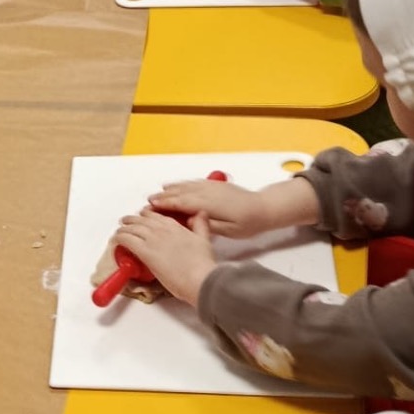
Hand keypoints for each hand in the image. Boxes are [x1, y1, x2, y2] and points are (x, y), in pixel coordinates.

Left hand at [111, 209, 215, 306]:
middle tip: (126, 223)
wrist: (200, 279)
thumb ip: (201, 225)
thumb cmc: (203, 264)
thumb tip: (200, 213)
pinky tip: (116, 240)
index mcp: (176, 226)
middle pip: (141, 220)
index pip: (156, 216)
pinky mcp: (145, 252)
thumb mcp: (204, 239)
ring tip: (119, 231)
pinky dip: (119, 238)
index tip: (142, 217)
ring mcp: (153, 239)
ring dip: (123, 229)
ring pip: (131, 227)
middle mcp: (162, 229)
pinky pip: (126, 239)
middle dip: (132, 220)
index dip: (146, 216)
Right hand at [148, 177, 268, 238]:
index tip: (150, 206)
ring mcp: (212, 187)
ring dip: (171, 189)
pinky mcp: (216, 185)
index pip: (181, 203)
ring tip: (158, 193)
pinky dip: (182, 184)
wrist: (266, 207)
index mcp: (208, 204)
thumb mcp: (228, 231)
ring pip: (186, 186)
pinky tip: (177, 186)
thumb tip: (189, 221)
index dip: (164, 204)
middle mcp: (207, 192)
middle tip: (148, 201)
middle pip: (180, 193)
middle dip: (163, 196)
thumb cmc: (248, 223)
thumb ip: (207, 225)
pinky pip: (194, 182)